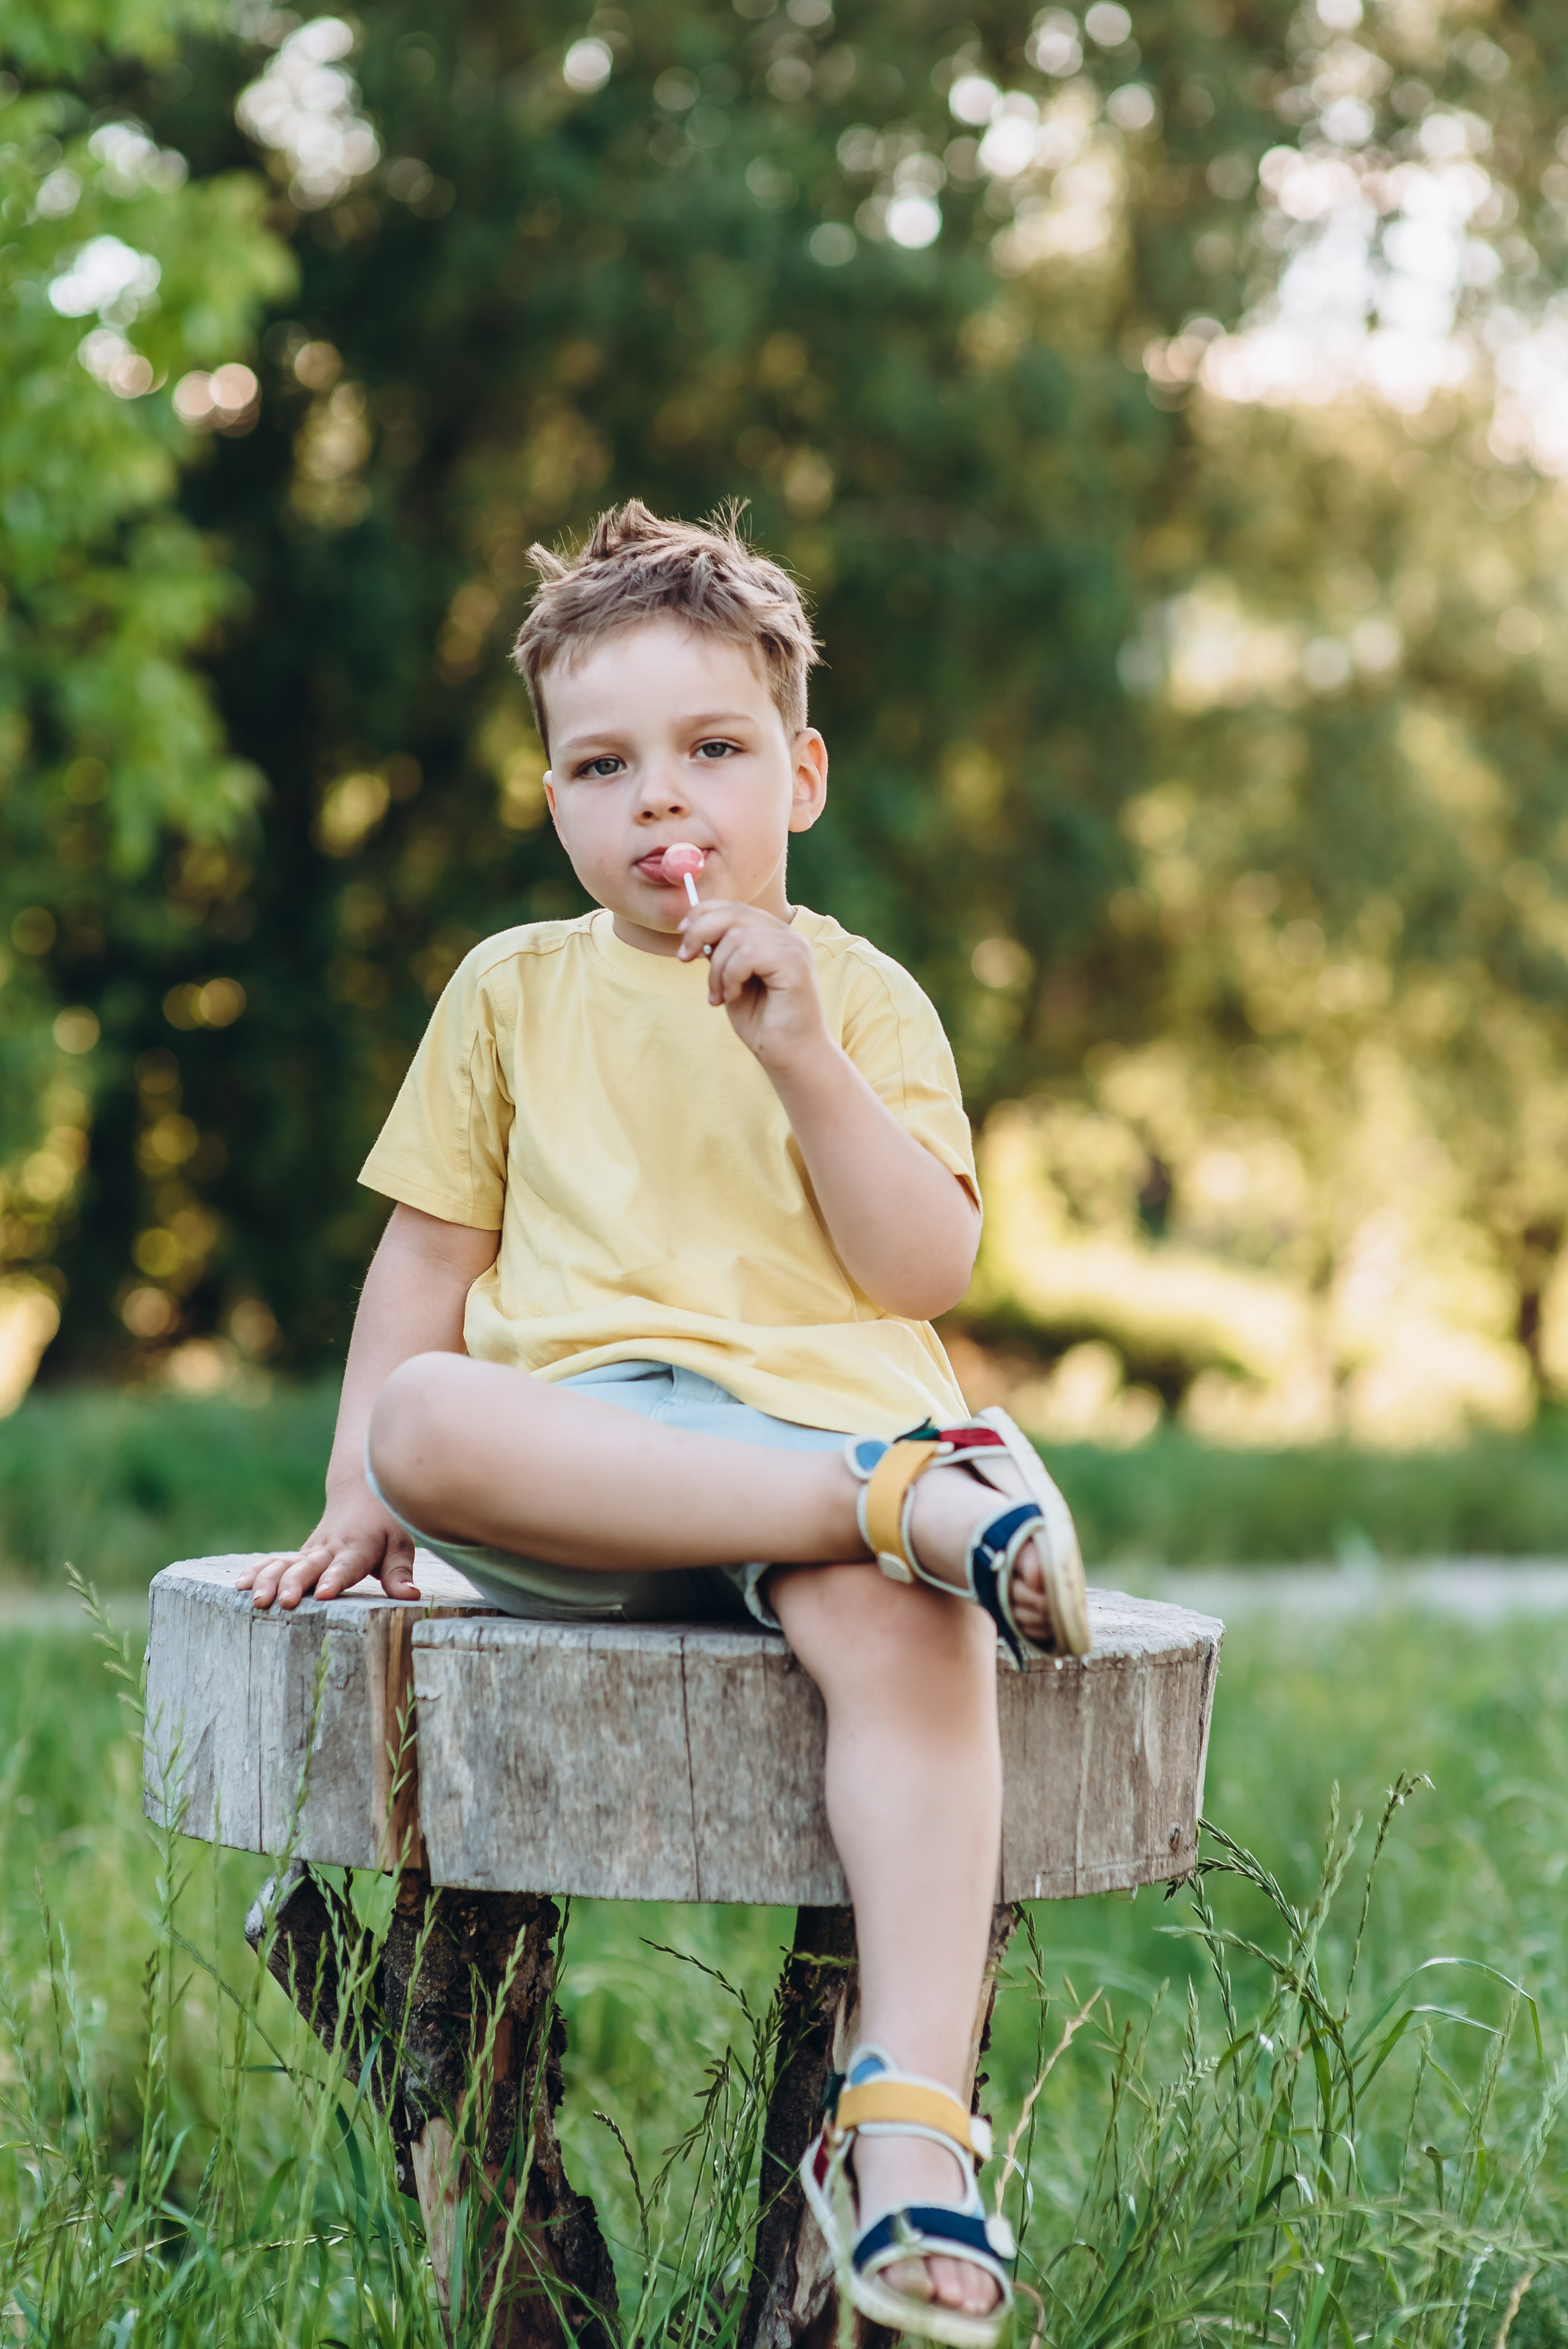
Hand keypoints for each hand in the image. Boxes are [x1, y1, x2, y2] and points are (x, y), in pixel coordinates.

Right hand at [235, 1483, 419, 1610]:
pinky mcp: (299, 1555)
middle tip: (283, 1602)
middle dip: (294, 1584)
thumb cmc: (386, 1525)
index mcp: (357, 1548)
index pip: (346, 1565)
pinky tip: (240, 1586)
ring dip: (269, 1580)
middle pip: (309, 1567)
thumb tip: (410, 1596)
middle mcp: (330, 1549)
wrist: (360, 1493)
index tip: (323, 1593)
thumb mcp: (400, 1545)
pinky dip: (257, 1571)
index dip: (335, 1578)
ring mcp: (311, 1552)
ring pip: (285, 1564)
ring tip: (257, 1600)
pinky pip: (274, 1562)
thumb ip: (400, 1571)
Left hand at [677, 900, 827, 1067]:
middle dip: (699, 933)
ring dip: (717, 969)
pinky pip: (748, 954)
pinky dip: (731, 976)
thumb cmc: (761, 1021)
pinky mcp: (796, 965)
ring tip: (719, 995)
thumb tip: (693, 928)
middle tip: (684, 958)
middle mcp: (788, 935)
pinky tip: (733, 996)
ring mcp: (794, 948)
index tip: (682, 934)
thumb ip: (720, 951)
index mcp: (774, 935)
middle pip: (733, 912)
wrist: (788, 1055)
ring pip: (737, 936)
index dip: (702, 914)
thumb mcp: (731, 978)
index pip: (734, 907)